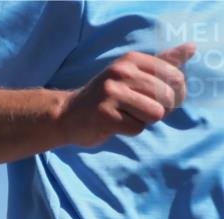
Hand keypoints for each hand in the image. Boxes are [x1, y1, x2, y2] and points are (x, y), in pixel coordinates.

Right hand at [58, 43, 194, 147]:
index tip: (162, 100)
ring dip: (145, 120)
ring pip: (154, 113)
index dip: (176, 94)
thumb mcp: (132, 73)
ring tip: (129, 117)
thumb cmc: (105, 96)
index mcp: (131, 60)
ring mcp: (111, 94)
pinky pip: (137, 128)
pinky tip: (116, 125)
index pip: (175, 76)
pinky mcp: (104, 116)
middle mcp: (121, 73)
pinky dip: (131, 130)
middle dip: (160, 109)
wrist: (66, 115)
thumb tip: (191, 48)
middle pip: (166, 97)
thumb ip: (162, 62)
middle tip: (142, 111)